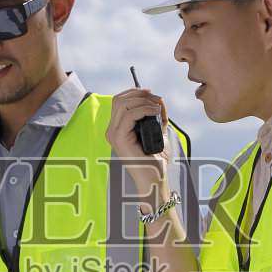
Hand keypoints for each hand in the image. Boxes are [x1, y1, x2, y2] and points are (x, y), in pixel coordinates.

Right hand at [104, 88, 169, 202]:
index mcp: (117, 128)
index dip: (135, 93)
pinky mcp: (119, 138)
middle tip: (157, 99)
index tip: (152, 94)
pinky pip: (130, 115)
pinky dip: (144, 109)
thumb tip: (160, 100)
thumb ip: (157, 117)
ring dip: (143, 101)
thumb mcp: (158, 132)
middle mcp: (112, 130)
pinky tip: (156, 111)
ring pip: (123, 104)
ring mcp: (113, 134)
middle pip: (120, 99)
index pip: (119, 101)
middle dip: (140, 94)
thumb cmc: (155, 160)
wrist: (154, 178)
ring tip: (158, 106)